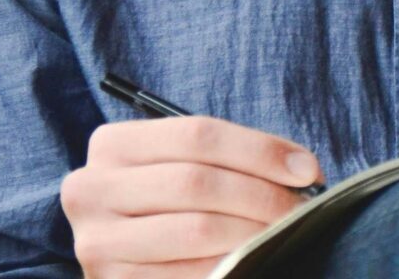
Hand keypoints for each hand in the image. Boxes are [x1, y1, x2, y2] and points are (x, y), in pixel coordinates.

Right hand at [61, 115, 324, 277]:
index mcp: (111, 145)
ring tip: (283, 233)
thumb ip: (227, 160)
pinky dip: (230, 266)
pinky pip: (189, 273)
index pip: (197, 134)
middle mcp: (90, 189)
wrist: (126, 257)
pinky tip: (253, 262)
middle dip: (262, 194)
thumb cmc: (166, 206)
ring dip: (252, 233)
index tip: (307, 169)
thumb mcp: (181, 168)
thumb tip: (302, 169)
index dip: (259, 150)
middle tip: (300, 208)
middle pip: (197, 182)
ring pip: (196, 229)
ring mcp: (97, 242)